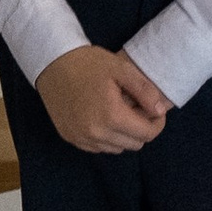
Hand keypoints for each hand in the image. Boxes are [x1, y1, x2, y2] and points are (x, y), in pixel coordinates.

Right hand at [36, 40, 170, 153]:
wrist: (51, 62)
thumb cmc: (88, 63)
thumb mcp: (121, 69)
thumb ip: (145, 91)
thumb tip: (160, 111)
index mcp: (112, 116)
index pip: (148, 134)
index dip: (157, 122)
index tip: (153, 109)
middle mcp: (96, 133)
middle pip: (134, 144)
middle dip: (141, 128)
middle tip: (135, 107)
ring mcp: (81, 138)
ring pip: (117, 148)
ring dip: (123, 134)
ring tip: (117, 111)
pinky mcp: (70, 138)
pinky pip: (98, 147)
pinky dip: (106, 137)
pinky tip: (101, 117)